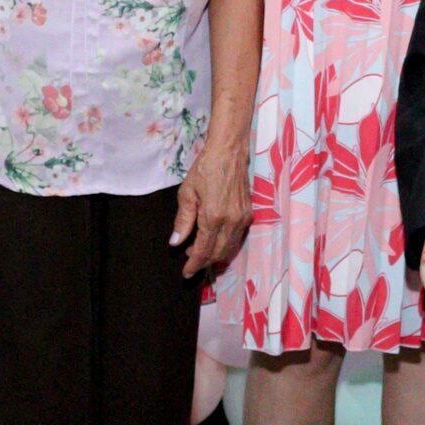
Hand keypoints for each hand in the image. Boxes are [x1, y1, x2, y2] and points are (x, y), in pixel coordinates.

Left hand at [170, 146, 252, 277]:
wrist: (229, 152)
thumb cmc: (205, 169)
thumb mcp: (187, 193)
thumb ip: (183, 220)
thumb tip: (176, 242)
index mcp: (214, 217)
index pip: (204, 250)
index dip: (194, 264)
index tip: (186, 272)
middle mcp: (231, 221)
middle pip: (218, 254)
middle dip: (204, 262)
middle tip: (190, 260)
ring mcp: (243, 218)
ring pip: (230, 248)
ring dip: (215, 255)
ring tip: (200, 249)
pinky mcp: (249, 214)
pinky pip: (238, 238)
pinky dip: (226, 245)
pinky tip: (215, 239)